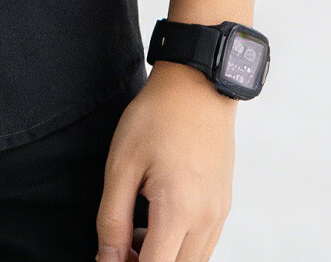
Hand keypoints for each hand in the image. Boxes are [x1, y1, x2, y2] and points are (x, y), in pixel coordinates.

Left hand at [95, 61, 235, 261]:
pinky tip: (155, 221)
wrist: (196, 86)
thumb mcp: (121, 164)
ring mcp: (219, 214)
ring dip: (163, 257)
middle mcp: (207, 220)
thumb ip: (112, 219)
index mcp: (179, 211)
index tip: (108, 257)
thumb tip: (107, 259)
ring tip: (133, 230)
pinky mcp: (223, 206)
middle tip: (118, 242)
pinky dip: (179, 246)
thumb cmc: (157, 117)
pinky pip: (202, 245)